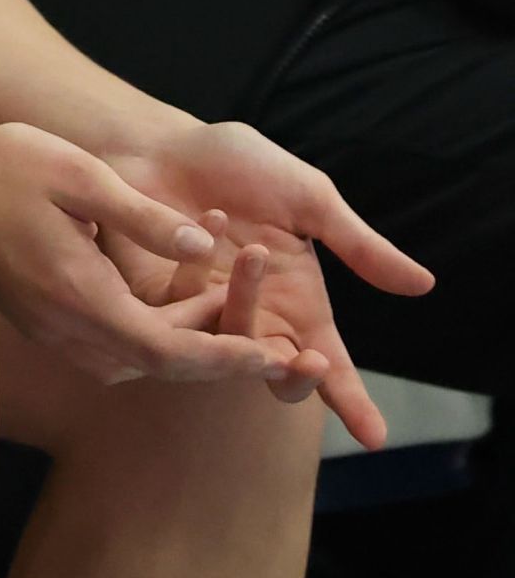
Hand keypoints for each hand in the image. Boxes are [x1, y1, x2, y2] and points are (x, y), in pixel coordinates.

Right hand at [0, 122, 300, 388]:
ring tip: (227, 306)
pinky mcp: (40, 318)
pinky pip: (107, 345)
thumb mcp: (77, 176)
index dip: (226, 357)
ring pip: (132, 359)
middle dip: (219, 356)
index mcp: (80, 295)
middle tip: (275, 342)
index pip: (168, 351)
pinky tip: (169, 299)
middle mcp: (65, 326)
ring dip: (183, 343)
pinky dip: (149, 333)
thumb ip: (142, 217)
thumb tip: (202, 248)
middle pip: (156, 364)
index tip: (275, 357)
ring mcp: (49, 327)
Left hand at [105, 122, 433, 447]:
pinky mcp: (153, 304)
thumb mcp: (309, 200)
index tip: (374, 436)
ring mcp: (201, 314)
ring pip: (229, 354)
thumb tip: (424, 285)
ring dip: (247, 310)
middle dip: (298, 376)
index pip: (329, 363)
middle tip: (311, 359)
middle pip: (279, 376)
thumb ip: (359, 246)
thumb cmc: (239, 166)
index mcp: (296, 300)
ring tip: (256, 251)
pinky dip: (197, 276)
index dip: (352, 400)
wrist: (165, 142)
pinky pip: (178, 317)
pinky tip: (206, 227)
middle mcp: (252, 316)